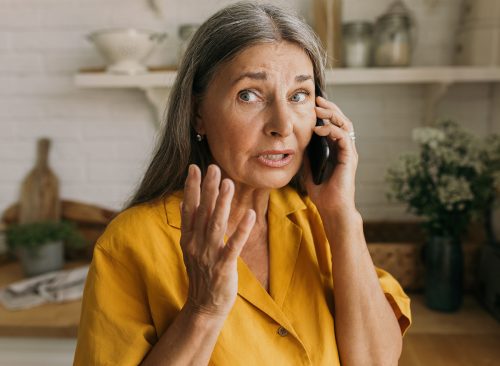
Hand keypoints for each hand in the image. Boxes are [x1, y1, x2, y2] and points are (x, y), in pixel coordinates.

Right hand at [180, 164, 255, 317]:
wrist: (204, 305)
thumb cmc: (200, 273)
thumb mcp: (189, 248)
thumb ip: (188, 225)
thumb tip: (183, 202)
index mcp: (188, 238)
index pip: (189, 208)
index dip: (191, 188)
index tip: (194, 168)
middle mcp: (196, 244)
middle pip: (202, 212)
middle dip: (208, 188)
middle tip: (213, 167)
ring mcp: (209, 255)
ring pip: (216, 225)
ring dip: (222, 203)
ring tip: (229, 183)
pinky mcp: (223, 267)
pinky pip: (233, 246)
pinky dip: (241, 230)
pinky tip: (250, 215)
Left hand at [304, 96, 358, 214]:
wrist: (331, 208)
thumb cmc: (322, 192)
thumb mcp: (309, 169)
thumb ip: (307, 155)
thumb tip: (298, 141)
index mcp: (336, 150)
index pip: (334, 125)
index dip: (326, 113)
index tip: (314, 104)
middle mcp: (345, 149)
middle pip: (342, 121)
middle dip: (330, 109)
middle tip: (318, 100)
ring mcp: (349, 153)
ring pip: (345, 125)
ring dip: (332, 115)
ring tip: (319, 110)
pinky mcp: (349, 158)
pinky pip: (343, 137)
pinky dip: (332, 130)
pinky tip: (319, 128)